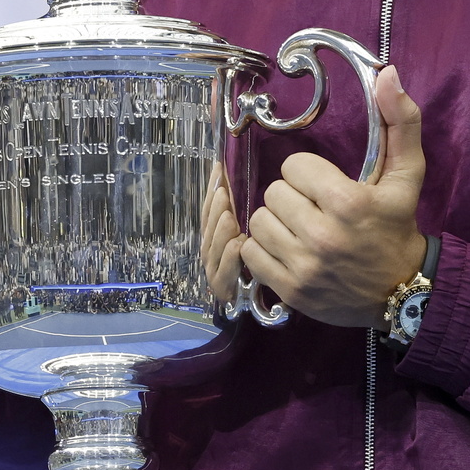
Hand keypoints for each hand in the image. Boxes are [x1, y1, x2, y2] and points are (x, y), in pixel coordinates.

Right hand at [200, 163, 243, 306]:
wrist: (253, 303)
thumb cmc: (260, 261)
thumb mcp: (249, 229)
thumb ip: (241, 207)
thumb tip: (237, 173)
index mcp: (216, 234)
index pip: (211, 207)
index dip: (213, 187)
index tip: (220, 167)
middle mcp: (210, 251)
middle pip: (209, 226)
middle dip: (215, 207)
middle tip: (223, 190)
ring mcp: (214, 270)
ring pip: (213, 248)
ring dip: (220, 230)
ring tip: (228, 214)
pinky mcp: (222, 290)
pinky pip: (223, 272)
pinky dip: (229, 258)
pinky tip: (238, 244)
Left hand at [241, 65, 426, 328]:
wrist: (403, 291)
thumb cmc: (397, 227)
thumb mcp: (407, 174)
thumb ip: (401, 121)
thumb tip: (388, 73)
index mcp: (348, 202)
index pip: (294, 166)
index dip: (308, 173)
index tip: (325, 186)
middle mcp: (323, 235)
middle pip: (273, 193)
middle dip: (291, 197)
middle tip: (313, 208)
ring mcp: (304, 266)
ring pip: (259, 222)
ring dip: (276, 222)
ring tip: (299, 228)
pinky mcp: (291, 289)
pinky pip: (251, 254)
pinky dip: (264, 250)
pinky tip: (288, 249)